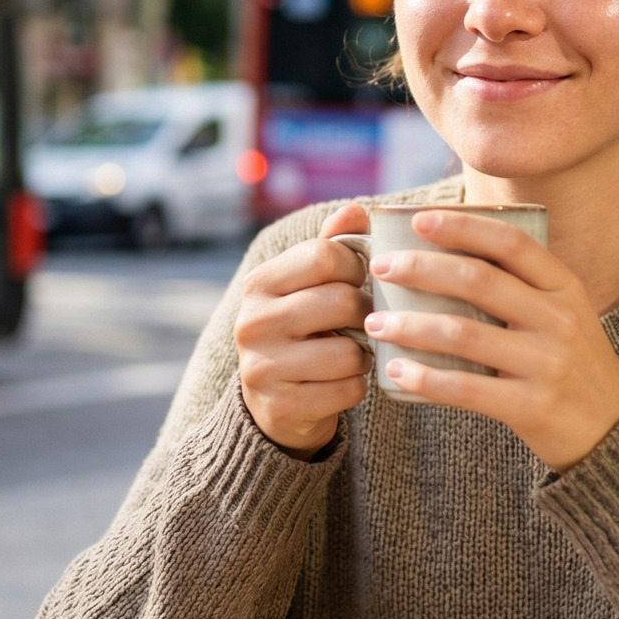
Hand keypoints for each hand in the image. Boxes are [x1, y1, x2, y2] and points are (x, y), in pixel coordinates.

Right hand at [235, 203, 372, 458]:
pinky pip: (349, 390)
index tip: (360, 281)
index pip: (326, 255)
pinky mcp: (282, 408)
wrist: (274, 405)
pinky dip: (357, 387)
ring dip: (363, 355)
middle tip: (364, 321)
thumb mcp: (309, 286)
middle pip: (342, 301)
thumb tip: (357, 210)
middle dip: (366, 313)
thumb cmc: (303, 332)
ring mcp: (263, 368)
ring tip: (353, 354)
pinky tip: (343, 383)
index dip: (357, 267)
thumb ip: (332, 246)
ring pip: (349, 351)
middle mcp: (252, 323)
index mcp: (260, 284)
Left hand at [362, 209, 618, 471]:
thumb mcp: (565, 314)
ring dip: (409, 325)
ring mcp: (547, 363)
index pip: (511, 243)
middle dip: (420, 268)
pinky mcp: (532, 406)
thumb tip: (450, 252)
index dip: (462, 226)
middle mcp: (558, 319)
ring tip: (375, 322)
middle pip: (477, 280)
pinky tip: (397, 372)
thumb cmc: (572, 363)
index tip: (420, 220)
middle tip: (381, 268)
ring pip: (462, 334)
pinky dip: (425, 379)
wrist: (613, 430)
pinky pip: (466, 389)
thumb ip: (523, 287)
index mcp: (565, 288)